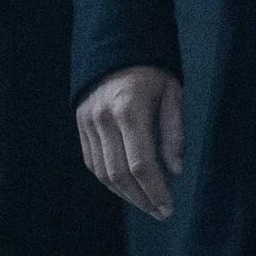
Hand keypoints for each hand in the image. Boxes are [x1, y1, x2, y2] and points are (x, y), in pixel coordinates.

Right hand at [78, 64, 184, 218]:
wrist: (116, 42)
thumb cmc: (151, 68)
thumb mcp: (172, 92)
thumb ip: (173, 133)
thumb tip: (175, 171)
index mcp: (130, 110)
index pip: (141, 164)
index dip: (155, 191)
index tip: (168, 208)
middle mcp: (104, 119)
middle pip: (120, 173)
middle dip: (142, 198)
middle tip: (159, 212)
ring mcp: (88, 122)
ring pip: (103, 172)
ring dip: (124, 194)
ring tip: (145, 204)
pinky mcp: (80, 123)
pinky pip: (91, 161)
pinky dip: (108, 179)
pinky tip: (125, 187)